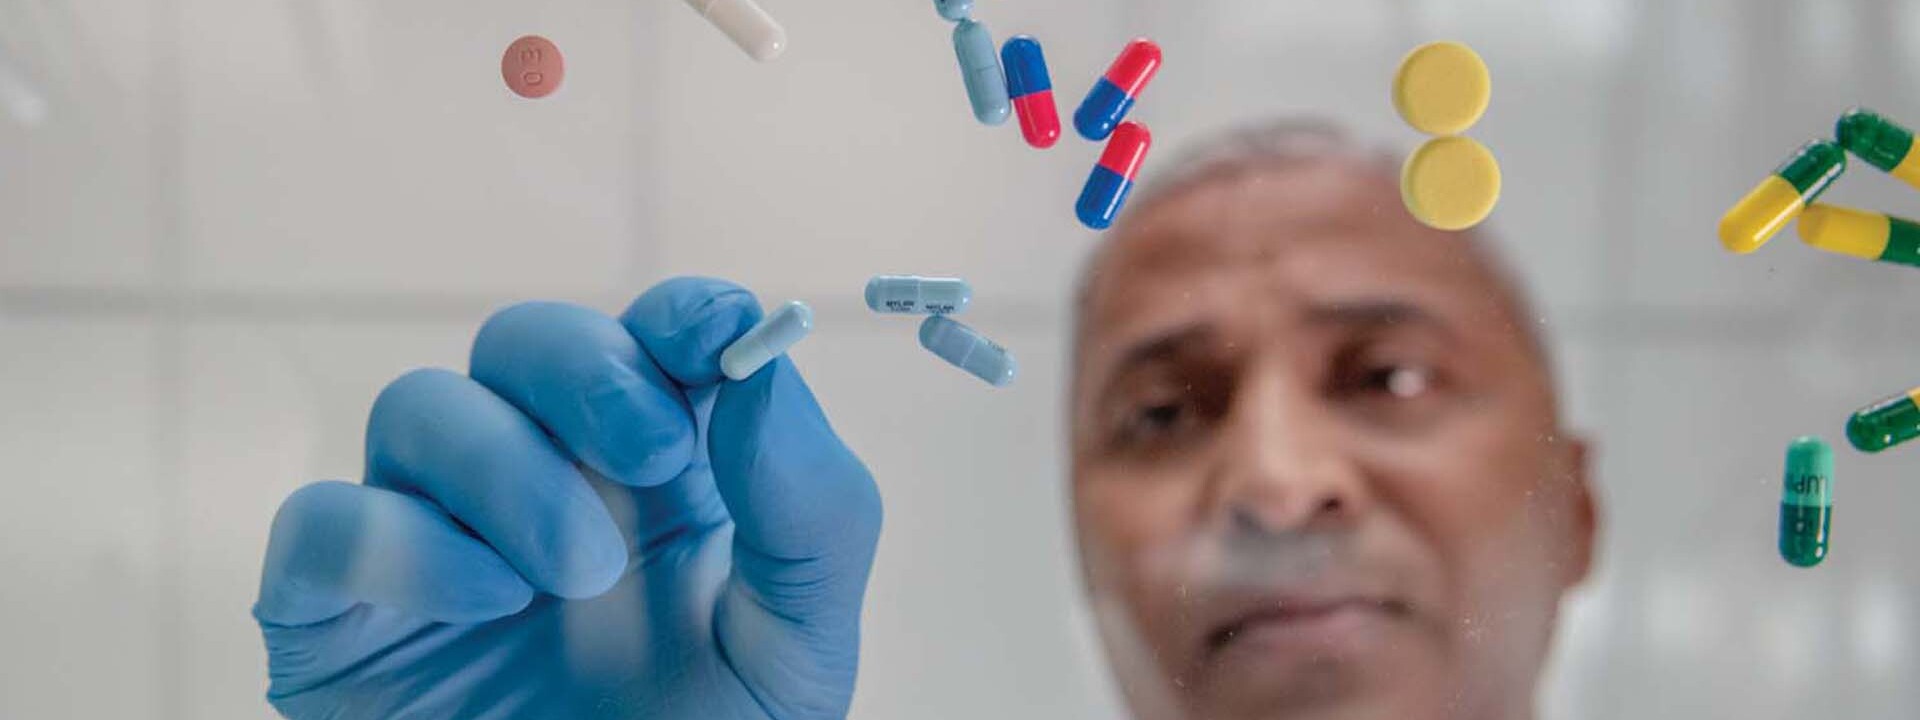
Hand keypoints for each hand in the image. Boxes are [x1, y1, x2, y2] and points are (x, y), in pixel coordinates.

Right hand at [253, 277, 882, 718]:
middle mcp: (541, 481)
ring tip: (578, 575)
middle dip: (589, 373)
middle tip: (649, 454)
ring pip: (420, 406)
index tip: (714, 338)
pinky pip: (324, 521)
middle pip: (526, 341)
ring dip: (507, 468)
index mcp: (659, 474)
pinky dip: (402, 542)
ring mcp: (432, 536)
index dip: (681, 315)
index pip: (655, 336)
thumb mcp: (798, 646)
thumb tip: (763, 372)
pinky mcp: (338, 612)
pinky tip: (488, 601)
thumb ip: (809, 509)